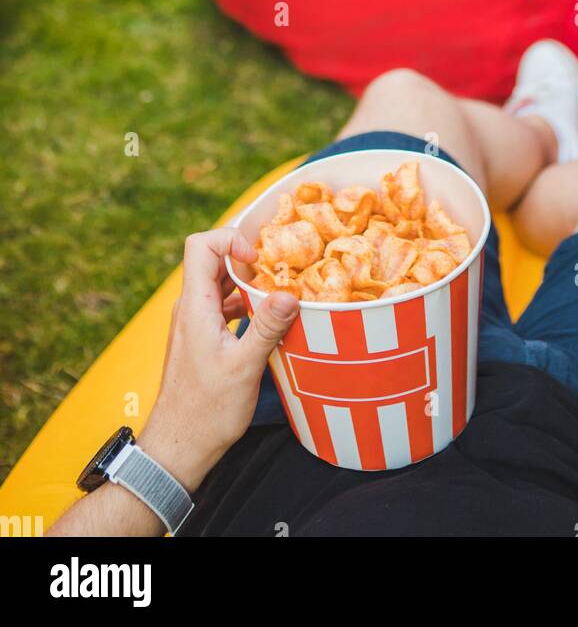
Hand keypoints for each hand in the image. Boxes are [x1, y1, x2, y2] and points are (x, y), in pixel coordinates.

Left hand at [138, 228, 298, 492]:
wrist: (179, 447)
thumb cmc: (206, 411)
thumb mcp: (244, 367)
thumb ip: (267, 327)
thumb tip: (290, 293)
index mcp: (194, 306)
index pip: (201, 245)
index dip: (231, 239)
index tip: (259, 260)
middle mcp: (190, 308)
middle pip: (213, 259)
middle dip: (247, 259)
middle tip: (279, 272)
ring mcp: (194, 323)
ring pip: (219, 283)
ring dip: (248, 283)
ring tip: (278, 295)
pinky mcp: (201, 338)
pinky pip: (222, 305)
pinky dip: (244, 303)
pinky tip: (266, 320)